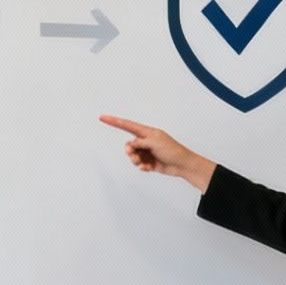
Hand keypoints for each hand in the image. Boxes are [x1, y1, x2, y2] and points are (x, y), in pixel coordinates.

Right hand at [99, 115, 215, 191]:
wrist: (182, 165)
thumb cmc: (172, 150)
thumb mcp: (154, 142)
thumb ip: (139, 142)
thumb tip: (130, 145)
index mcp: (147, 132)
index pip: (127, 125)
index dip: (114, 121)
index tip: (103, 117)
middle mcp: (145, 141)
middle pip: (128, 145)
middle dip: (130, 152)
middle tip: (135, 155)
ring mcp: (147, 152)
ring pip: (132, 156)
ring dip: (136, 161)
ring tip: (144, 163)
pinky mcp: (149, 162)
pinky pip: (139, 164)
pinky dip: (142, 167)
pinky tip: (150, 167)